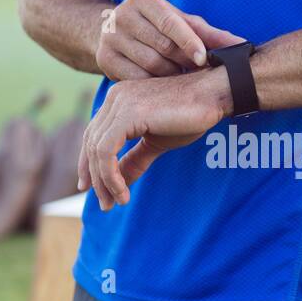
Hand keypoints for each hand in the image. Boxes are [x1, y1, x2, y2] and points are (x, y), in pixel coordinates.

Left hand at [79, 68, 232, 209]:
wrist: (214, 96)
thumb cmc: (190, 116)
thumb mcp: (156, 143)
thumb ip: (134, 160)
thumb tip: (118, 184)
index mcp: (118, 101)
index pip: (93, 136)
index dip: (87, 164)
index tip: (91, 189)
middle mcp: (114, 98)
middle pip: (91, 143)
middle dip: (96, 178)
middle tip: (106, 204)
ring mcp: (119, 103)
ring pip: (96, 150)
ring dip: (104, 181)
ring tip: (117, 201)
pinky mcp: (128, 113)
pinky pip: (106, 151)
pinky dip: (110, 175)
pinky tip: (122, 192)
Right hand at [97, 0, 241, 80]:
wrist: (109, 33)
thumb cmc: (157, 28)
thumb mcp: (180, 24)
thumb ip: (209, 34)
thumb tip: (243, 45)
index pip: (170, 22)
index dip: (189, 42)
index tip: (203, 60)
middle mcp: (122, 15)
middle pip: (162, 47)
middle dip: (183, 63)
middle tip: (197, 73)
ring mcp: (110, 38)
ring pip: (150, 66)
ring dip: (171, 77)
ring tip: (182, 80)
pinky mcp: (104, 60)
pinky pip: (136, 80)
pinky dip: (154, 87)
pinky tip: (163, 88)